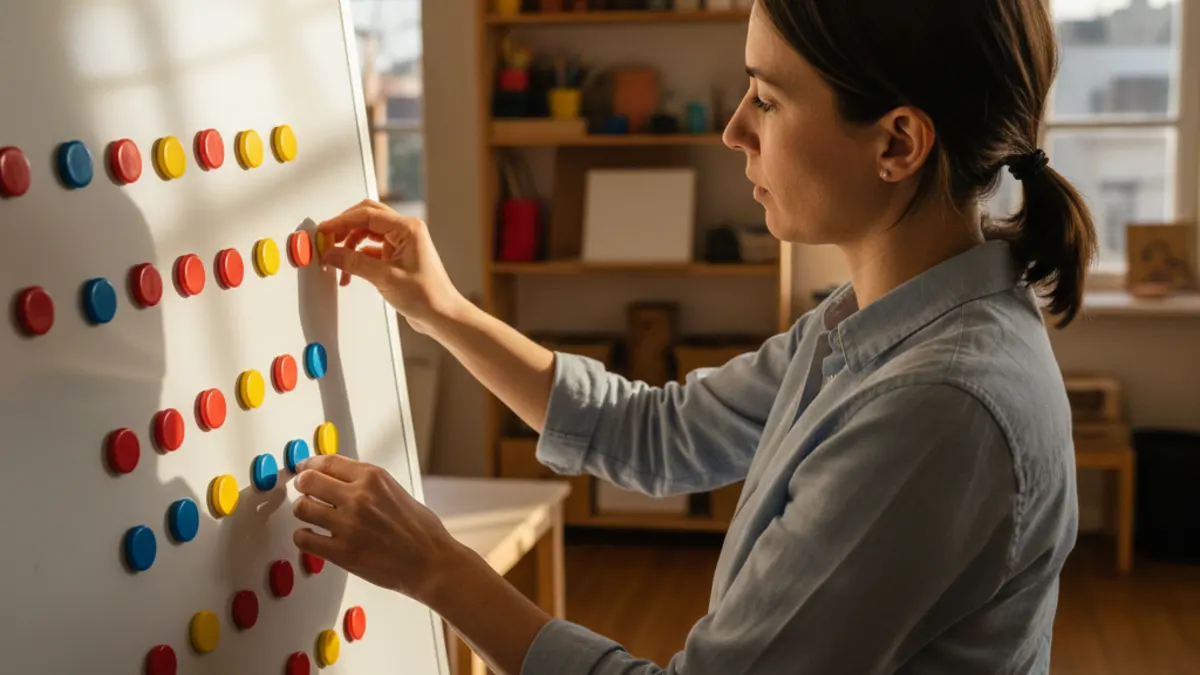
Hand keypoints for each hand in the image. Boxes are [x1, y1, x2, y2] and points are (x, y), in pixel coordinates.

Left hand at [291, 454, 464, 602]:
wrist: (431, 562)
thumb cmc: (420, 530)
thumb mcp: (395, 491)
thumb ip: (366, 483)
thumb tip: (337, 477)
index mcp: (373, 478)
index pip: (326, 461)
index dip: (310, 464)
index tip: (304, 468)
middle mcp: (359, 497)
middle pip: (308, 481)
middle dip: (303, 485)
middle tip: (305, 491)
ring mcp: (348, 525)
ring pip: (302, 508)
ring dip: (304, 511)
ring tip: (312, 516)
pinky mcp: (342, 552)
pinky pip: (304, 539)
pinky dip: (304, 537)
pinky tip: (314, 537)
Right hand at [316, 199, 468, 335]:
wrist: (442, 316)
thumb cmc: (428, 296)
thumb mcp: (385, 278)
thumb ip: (354, 263)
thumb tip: (331, 253)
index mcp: (408, 229)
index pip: (367, 215)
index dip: (341, 221)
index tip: (324, 232)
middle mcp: (405, 232)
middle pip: (366, 219)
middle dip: (343, 229)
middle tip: (326, 241)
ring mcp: (401, 244)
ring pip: (366, 234)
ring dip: (349, 246)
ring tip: (336, 261)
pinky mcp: (397, 257)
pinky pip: (370, 250)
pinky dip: (357, 258)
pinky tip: (348, 271)